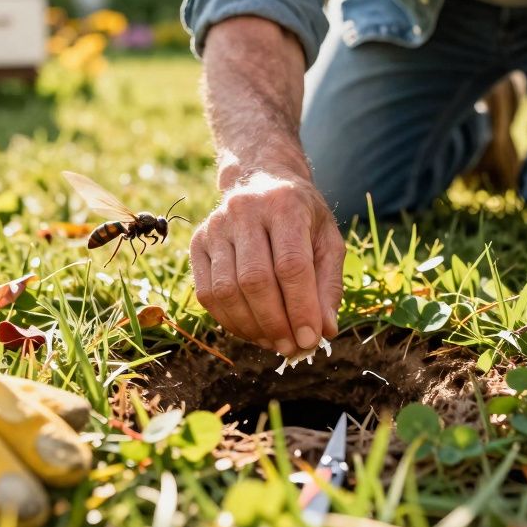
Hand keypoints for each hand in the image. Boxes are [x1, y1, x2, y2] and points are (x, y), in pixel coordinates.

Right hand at [190, 170, 342, 355]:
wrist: (260, 179)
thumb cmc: (301, 216)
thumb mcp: (328, 239)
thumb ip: (329, 284)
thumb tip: (325, 331)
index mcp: (285, 205)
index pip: (291, 265)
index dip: (301, 308)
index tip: (310, 339)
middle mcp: (245, 211)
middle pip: (255, 280)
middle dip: (275, 323)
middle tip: (292, 347)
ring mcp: (216, 226)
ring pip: (227, 290)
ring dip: (251, 327)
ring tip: (274, 342)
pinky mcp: (198, 243)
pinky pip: (207, 293)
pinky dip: (229, 321)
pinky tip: (251, 330)